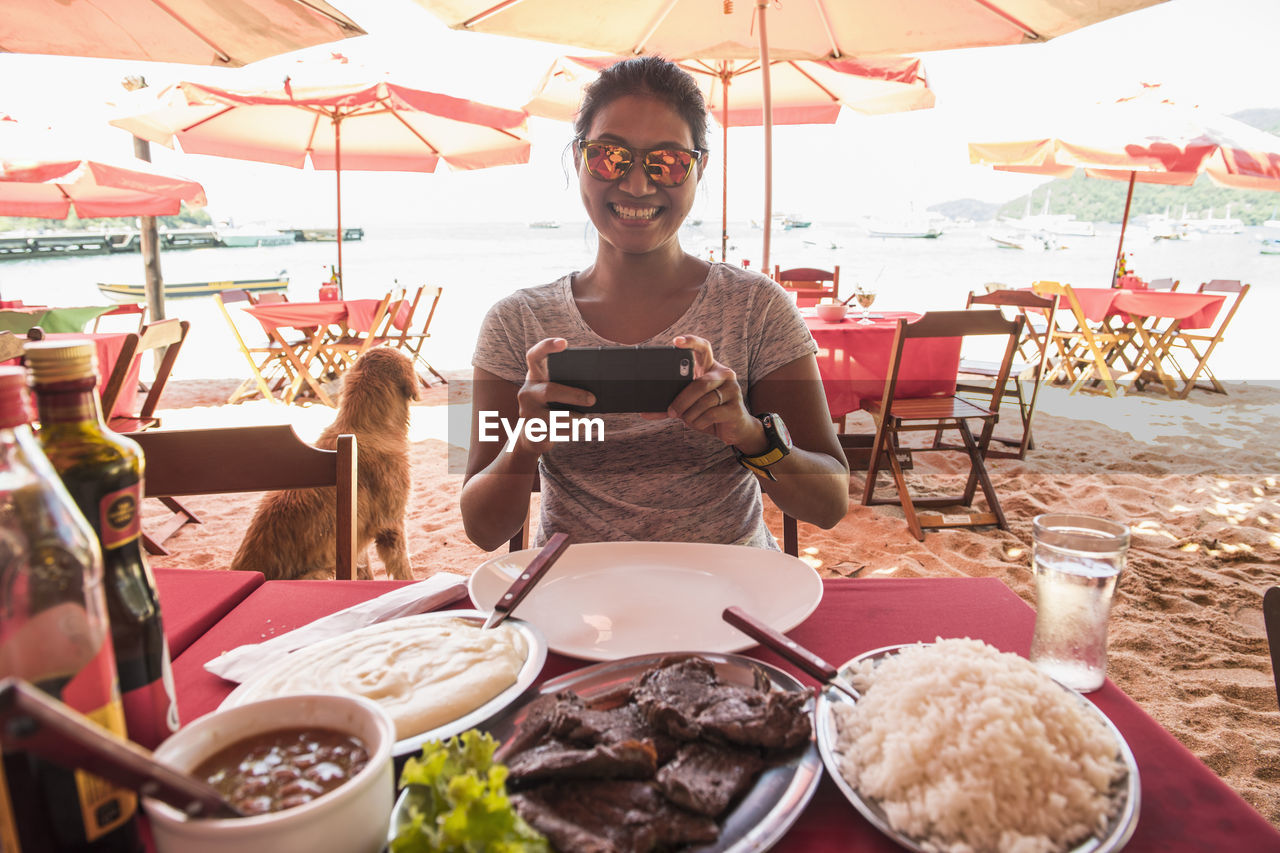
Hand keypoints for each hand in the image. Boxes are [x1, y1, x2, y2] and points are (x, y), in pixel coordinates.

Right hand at [514, 338, 594, 454]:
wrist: (535, 435)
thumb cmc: (554, 407)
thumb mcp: (559, 392)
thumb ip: (570, 384)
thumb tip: (596, 387)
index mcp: (535, 376)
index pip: (535, 355)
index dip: (546, 347)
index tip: (564, 343)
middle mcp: (527, 392)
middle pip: (550, 391)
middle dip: (574, 396)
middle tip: (592, 399)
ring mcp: (527, 412)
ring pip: (556, 416)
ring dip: (576, 418)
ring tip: (586, 419)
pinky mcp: (533, 431)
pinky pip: (558, 431)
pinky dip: (573, 430)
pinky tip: (580, 428)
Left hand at [662, 335, 760, 448]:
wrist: (734, 429)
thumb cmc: (709, 412)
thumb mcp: (688, 406)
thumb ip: (669, 406)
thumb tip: (643, 412)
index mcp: (711, 368)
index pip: (703, 348)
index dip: (691, 342)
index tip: (676, 342)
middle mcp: (724, 374)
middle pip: (700, 383)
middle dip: (682, 400)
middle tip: (671, 411)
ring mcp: (733, 389)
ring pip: (704, 401)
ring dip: (690, 414)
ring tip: (687, 419)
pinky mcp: (736, 407)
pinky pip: (711, 414)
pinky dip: (699, 422)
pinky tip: (699, 423)